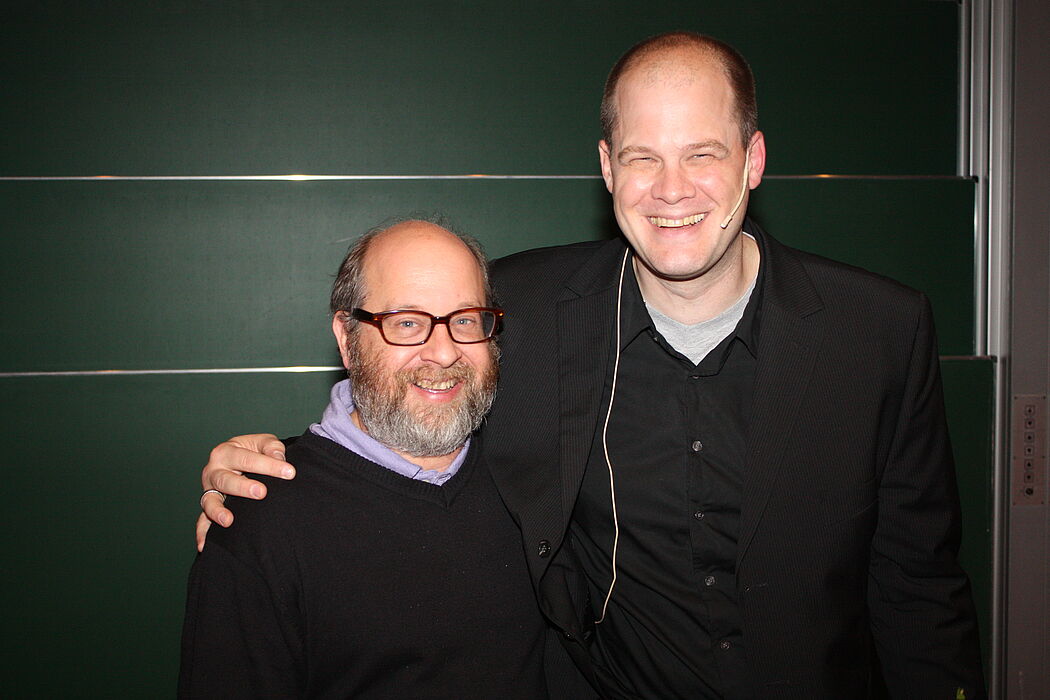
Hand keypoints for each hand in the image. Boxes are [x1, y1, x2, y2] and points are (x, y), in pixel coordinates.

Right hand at [196, 434, 293, 550]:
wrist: (244, 460)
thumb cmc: (255, 451)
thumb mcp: (264, 443)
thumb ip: (273, 448)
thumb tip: (279, 458)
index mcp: (227, 451)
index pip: (247, 458)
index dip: (269, 465)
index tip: (289, 473)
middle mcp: (214, 470)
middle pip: (225, 480)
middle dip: (243, 487)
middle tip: (262, 492)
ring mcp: (210, 490)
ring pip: (210, 501)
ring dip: (218, 511)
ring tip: (229, 520)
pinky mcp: (209, 506)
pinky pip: (203, 520)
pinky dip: (202, 532)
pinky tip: (204, 545)